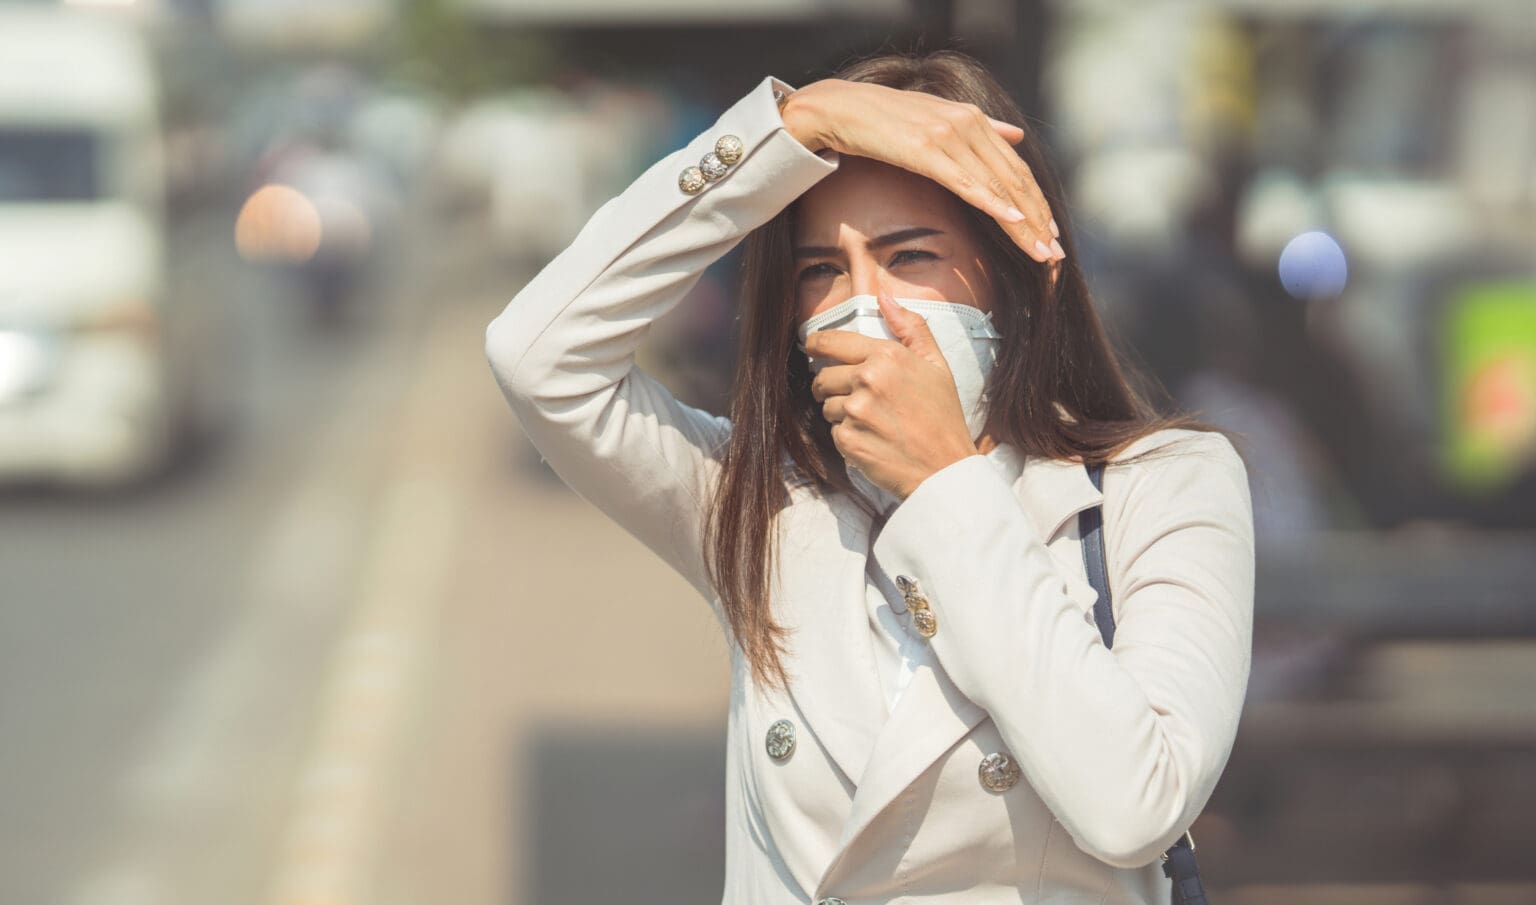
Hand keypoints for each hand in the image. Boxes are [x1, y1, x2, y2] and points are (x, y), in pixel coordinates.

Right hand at [781, 79, 1064, 263]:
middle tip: (1056, 253)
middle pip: (1014, 181)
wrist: (839, 108)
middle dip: (1038, 221)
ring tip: (1041, 252)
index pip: (1015, 169)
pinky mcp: (927, 150)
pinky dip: (994, 204)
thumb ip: (980, 127)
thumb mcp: (937, 119)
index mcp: (974, 120)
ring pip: (997, 187)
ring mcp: (949, 136)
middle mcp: (968, 125)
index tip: (1051, 232)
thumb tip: (1016, 135)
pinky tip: (1014, 222)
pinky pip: (968, 183)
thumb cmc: (882, 120)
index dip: (1037, 202)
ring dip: (1024, 224)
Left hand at [806, 289, 980, 498]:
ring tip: (872, 422)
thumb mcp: (936, 364)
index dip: (816, 344)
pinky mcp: (848, 440)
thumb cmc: (943, 417)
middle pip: (824, 377)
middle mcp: (868, 380)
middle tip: (854, 398)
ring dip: (841, 413)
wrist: (945, 468)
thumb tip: (884, 298)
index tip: (811, 347)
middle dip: (831, 386)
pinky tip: (872, 440)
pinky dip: (848, 436)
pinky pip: (834, 432)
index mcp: (887, 356)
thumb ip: (910, 327)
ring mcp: (856, 412)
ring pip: (827, 406)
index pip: (834, 343)